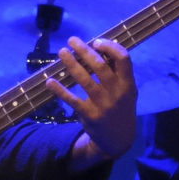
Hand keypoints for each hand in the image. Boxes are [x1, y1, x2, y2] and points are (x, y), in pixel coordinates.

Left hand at [47, 37, 136, 169]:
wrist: (118, 139)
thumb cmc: (121, 107)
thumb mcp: (127, 91)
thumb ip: (118, 73)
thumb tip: (100, 48)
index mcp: (128, 84)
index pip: (123, 59)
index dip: (110, 47)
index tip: (96, 42)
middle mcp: (117, 93)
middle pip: (100, 66)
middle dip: (84, 51)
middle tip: (72, 40)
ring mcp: (103, 104)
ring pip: (84, 79)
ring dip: (71, 64)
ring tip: (62, 52)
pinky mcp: (89, 115)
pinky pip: (72, 100)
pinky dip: (60, 90)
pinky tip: (50, 81)